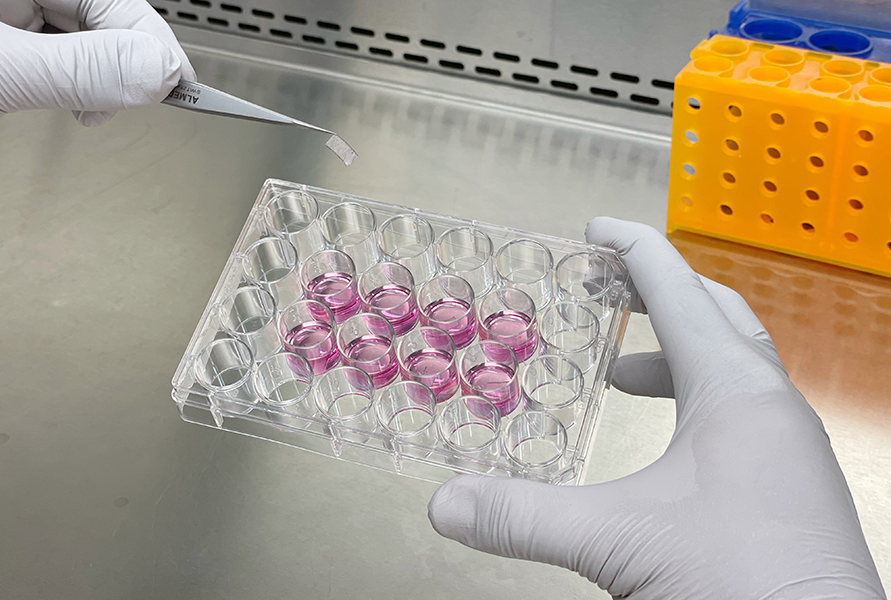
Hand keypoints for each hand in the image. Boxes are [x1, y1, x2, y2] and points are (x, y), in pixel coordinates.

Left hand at [0, 0, 194, 125]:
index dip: (150, 40)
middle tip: (140, 100)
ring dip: (97, 79)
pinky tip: (72, 103)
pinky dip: (71, 85)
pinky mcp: (2, 50)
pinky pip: (51, 56)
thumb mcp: (1, 72)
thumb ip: (81, 69)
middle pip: (97, 18)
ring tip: (95, 110)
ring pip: (76, 39)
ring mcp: (2, 17)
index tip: (176, 84)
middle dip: (122, 63)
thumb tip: (158, 70)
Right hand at [428, 218, 885, 598]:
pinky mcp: (789, 479)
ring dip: (674, 352)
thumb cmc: (742, 582)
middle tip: (604, 286)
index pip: (676, 288)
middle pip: (713, 311)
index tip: (595, 228)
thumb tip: (445, 504)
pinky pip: (740, 410)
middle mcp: (769, 402)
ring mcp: (787, 441)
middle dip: (656, 289)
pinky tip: (666, 444)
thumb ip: (523, 518)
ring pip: (731, 364)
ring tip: (622, 372)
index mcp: (734, 388)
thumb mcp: (617, 540)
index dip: (631, 248)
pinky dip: (694, 401)